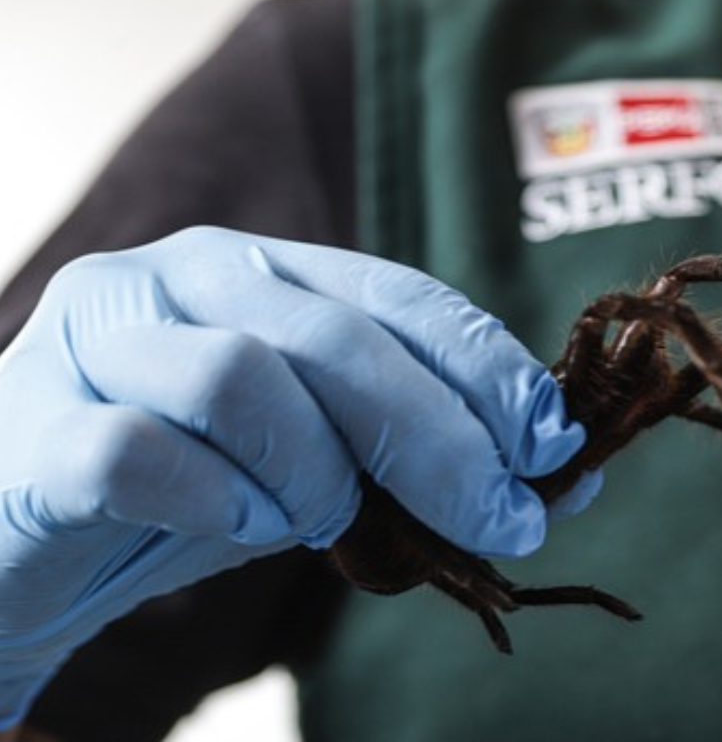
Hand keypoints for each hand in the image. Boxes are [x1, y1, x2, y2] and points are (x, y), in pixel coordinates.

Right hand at [0, 227, 586, 724]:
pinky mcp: (31, 423)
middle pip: (338, 339)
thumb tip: (570, 485)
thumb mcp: (325, 467)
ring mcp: (98, 339)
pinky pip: (137, 451)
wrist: (24, 545)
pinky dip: (212, 501)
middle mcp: (181, 278)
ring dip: (314, 472)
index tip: (553, 443)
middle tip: (501, 521)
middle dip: (442, 440)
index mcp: (264, 272)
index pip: (399, 296)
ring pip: (241, 378)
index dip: (488, 367)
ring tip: (321, 521)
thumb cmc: (187, 491)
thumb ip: (426, 463)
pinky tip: (237, 526)